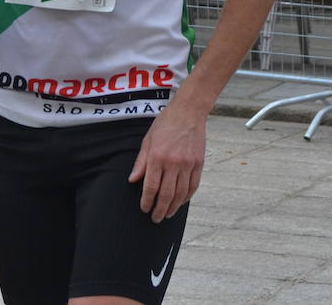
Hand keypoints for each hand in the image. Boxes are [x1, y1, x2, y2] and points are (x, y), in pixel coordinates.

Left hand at [128, 107, 204, 222]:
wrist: (188, 112)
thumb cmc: (165, 124)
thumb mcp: (147, 140)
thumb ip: (140, 162)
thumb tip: (132, 180)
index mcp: (157, 157)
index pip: (151, 187)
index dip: (147, 201)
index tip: (144, 209)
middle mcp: (173, 162)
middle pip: (166, 194)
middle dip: (160, 209)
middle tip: (155, 218)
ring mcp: (188, 164)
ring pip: (181, 193)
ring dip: (173, 207)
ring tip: (167, 214)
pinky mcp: (198, 163)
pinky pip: (193, 186)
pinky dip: (187, 197)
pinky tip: (181, 202)